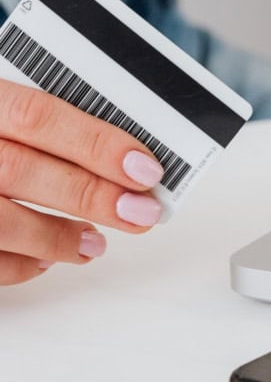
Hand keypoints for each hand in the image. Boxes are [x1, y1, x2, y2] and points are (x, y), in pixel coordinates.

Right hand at [0, 80, 163, 284]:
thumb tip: (118, 151)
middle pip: (23, 171)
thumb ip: (39, 119)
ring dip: (58, 237)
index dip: (95, 143)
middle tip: (142, 212)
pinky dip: (18, 266)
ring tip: (97, 243)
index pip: (38, 115)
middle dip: (91, 196)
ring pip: (0, 222)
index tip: (144, 166)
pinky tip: (46, 260)